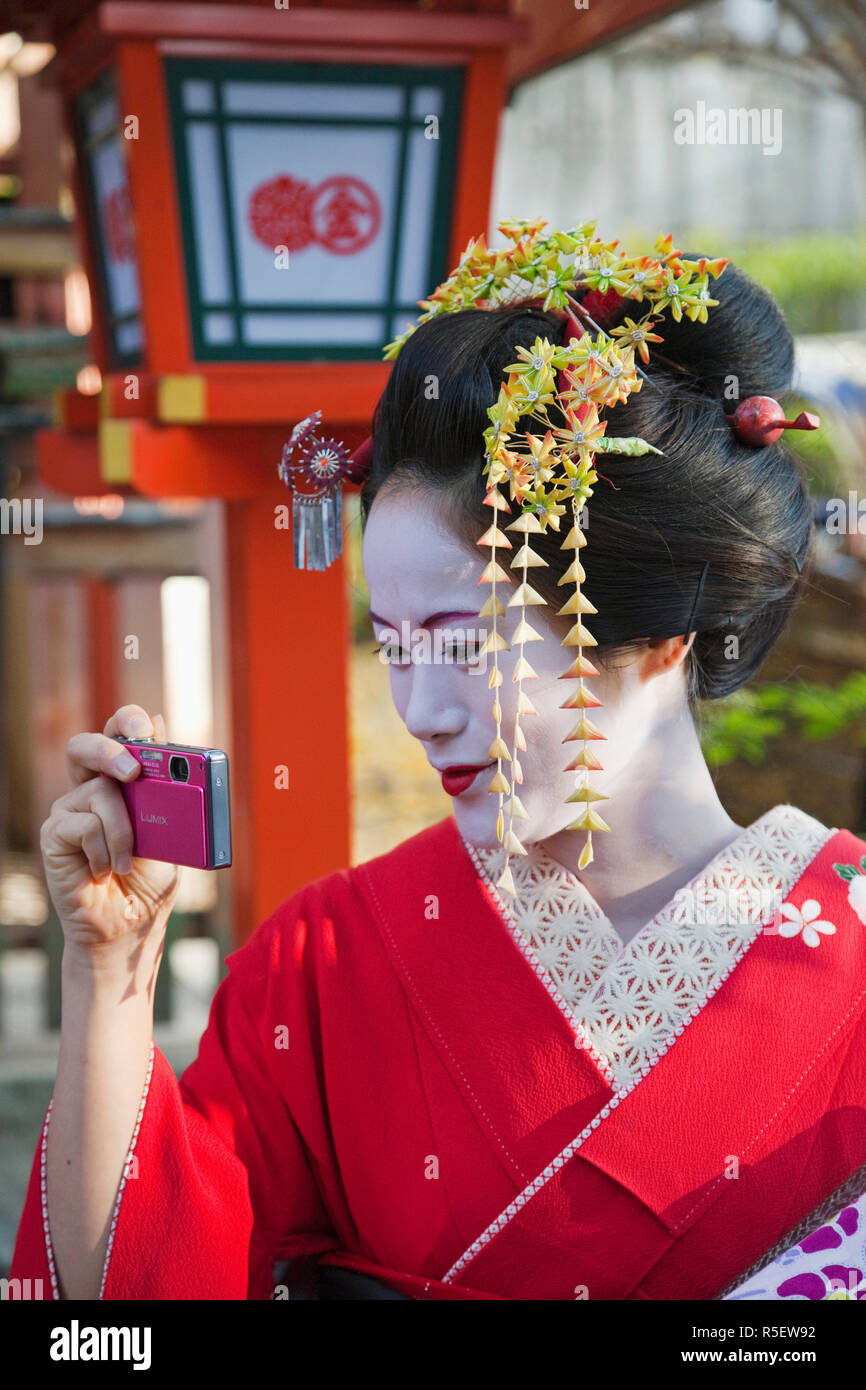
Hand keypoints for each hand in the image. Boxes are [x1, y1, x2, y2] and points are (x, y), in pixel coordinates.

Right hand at [41, 705, 181, 956]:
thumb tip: (166, 740)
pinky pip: (84, 826)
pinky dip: (105, 850)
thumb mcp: (172, 832)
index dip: (129, 722)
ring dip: (124, 830)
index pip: (118, 733)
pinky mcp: (55, 835)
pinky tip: (106, 870)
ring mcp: (69, 810)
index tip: (149, 730)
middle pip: (86, 745)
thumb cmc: (151, 879)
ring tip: (130, 862)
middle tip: (134, 772)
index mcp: (121, 782)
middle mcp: (90, 789)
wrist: (129, 925)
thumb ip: (168, 791)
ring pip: (99, 793)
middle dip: (111, 749)